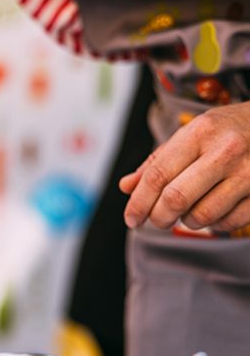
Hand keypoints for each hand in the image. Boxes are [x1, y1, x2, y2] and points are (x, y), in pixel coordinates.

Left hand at [120, 102, 249, 231]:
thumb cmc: (226, 131)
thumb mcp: (192, 134)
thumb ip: (157, 161)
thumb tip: (126, 187)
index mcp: (200, 132)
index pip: (157, 175)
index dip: (138, 202)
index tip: (131, 218)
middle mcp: (226, 150)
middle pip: (176, 199)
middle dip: (158, 217)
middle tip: (157, 220)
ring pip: (201, 216)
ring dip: (187, 221)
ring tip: (188, 211)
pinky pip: (228, 223)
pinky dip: (214, 224)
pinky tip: (213, 211)